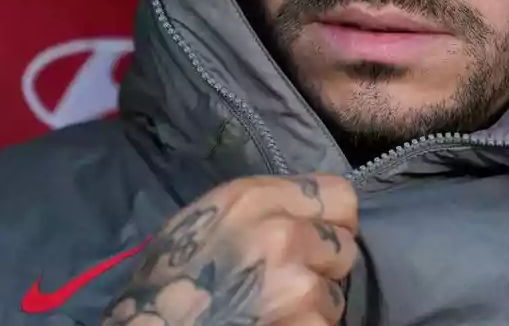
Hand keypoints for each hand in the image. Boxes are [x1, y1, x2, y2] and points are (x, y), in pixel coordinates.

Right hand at [101, 174, 358, 325]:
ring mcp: (296, 286)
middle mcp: (282, 235)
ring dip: (310, 308)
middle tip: (290, 282)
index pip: (340, 195)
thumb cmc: (164, 284)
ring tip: (271, 311)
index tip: (318, 237)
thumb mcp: (203, 222)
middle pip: (344, 245)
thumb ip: (259, 211)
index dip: (332, 221)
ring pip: (334, 295)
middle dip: (323, 268)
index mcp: (254, 199)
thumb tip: (303, 215)